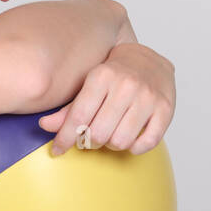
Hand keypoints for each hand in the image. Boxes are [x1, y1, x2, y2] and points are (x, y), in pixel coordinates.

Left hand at [37, 42, 175, 155]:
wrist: (148, 60)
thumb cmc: (112, 76)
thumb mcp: (87, 85)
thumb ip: (67, 108)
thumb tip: (44, 125)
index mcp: (101, 76)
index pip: (78, 116)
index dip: (65, 138)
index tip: (57, 150)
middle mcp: (126, 85)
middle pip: (98, 133)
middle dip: (89, 142)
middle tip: (89, 137)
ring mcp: (148, 97)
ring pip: (121, 141)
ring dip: (111, 145)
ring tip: (110, 134)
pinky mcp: (166, 109)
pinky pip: (147, 142)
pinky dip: (134, 148)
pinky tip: (129, 139)